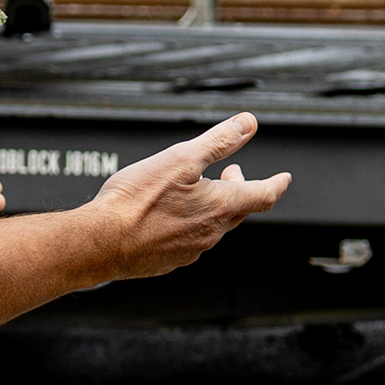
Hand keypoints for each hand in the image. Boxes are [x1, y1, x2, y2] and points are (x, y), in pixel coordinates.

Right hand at [83, 113, 290, 279]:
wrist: (100, 243)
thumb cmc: (135, 201)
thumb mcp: (181, 158)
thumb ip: (219, 141)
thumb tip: (248, 124)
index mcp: (219, 207)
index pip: (263, 196)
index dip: (277, 184)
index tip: (284, 178)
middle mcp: (210, 233)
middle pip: (238, 210)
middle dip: (241, 190)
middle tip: (232, 173)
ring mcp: (190, 250)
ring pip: (214, 227)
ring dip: (214, 207)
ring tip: (199, 191)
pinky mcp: (169, 261)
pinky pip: (190, 241)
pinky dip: (191, 224)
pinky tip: (173, 216)